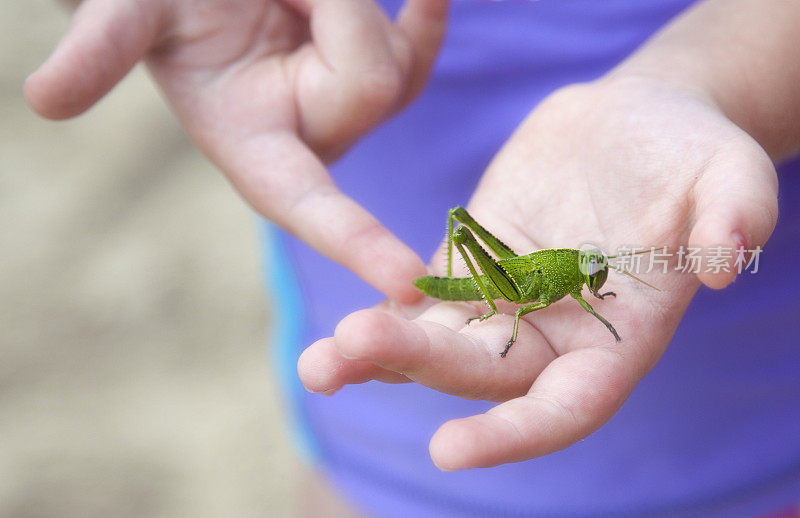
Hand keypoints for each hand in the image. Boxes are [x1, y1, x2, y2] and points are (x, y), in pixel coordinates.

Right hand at [25, 0, 448, 301]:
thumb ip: (103, 50)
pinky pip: (420, 59)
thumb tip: (43, 99)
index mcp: (251, 147)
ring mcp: (348, 108)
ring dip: (344, 5)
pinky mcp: (379, 72)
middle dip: (334, 16)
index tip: (406, 287)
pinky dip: (427, 25)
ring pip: (395, 66)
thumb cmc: (158, 0)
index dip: (355, 242)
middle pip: (370, 91)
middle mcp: (308, 139)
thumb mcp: (130, 12)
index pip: (309, 205)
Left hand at [298, 75, 778, 468]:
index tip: (448, 450)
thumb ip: (736, 214)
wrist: (636, 121)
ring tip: (318, 360)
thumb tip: (719, 264)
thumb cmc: (693, 152)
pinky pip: (424, 297)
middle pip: (480, 374)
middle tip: (344, 351)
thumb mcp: (731, 172)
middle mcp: (555, 336)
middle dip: (416, 368)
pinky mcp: (474, 263)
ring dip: (379, 352)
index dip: (512, 435)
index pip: (565, 407)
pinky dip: (384, 310)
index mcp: (617, 339)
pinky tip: (333, 325)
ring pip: (439, 343)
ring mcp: (508, 302)